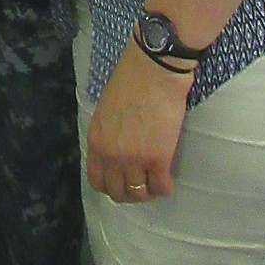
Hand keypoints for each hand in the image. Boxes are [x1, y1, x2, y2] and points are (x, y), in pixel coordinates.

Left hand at [85, 40, 191, 201]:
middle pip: (117, 192)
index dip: (110, 185)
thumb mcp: (106, 109)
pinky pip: (161, 188)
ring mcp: (135, 160)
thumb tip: (114, 149)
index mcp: (96, 141)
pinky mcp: (159, 160)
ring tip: (155, 181)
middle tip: (141, 183)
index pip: (96, 181)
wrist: (154, 69)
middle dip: (129, 192)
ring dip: (148, 191)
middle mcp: (112, 156)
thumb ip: (107, 133)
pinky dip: (165, 187)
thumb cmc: (130, 79)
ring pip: (140, 195)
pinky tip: (168, 179)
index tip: (121, 180)